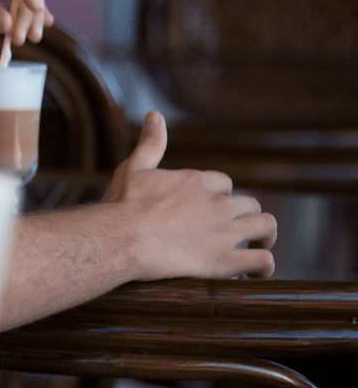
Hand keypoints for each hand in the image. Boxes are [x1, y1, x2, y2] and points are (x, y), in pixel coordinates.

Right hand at [111, 112, 276, 279]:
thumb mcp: (134, 167)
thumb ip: (150, 143)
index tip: (208, 206)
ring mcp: (225, 232)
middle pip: (248, 204)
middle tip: (234, 228)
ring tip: (258, 245)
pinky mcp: (226, 260)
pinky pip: (262, 261)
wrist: (121, 238)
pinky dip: (265, 266)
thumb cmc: (123, 205)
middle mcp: (218, 203)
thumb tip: (154, 114)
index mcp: (198, 182)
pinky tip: (257, 272)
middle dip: (244, 214)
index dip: (219, 195)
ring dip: (266, 235)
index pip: (224, 183)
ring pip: (266, 226)